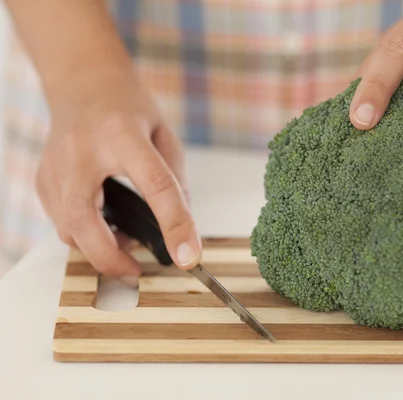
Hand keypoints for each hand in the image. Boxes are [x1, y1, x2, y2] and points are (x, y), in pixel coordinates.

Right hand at [36, 67, 201, 284]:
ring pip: (68, 229)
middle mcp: (81, 151)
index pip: (154, 185)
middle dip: (111, 258)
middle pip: (86, 221)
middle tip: (136, 273)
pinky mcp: (43, 181)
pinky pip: (61, 223)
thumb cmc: (126, 108)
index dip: (175, 225)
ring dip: (98, 248)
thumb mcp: (164, 136)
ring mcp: (54, 167)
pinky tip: (103, 227)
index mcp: (122, 135)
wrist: (82, 85)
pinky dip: (84, 235)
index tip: (188, 257)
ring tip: (125, 242)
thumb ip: (174, 183)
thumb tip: (179, 231)